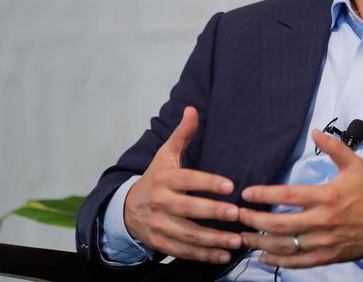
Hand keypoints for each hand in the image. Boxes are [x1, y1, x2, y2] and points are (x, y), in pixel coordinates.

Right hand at [124, 106, 242, 263]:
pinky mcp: (160, 243)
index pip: (188, 180)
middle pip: (188, 209)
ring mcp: (159, 225)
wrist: (125, 209)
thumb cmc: (155, 178)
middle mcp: (160, 202)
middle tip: (237, 214)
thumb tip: (192, 109)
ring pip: (188, 234)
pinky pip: (183, 251)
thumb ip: (182, 134)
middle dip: (213, 212)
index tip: (230, 186)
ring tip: (237, 239)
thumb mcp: (165, 155)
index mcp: (164, 179)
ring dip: (213, 239)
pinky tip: (223, 255)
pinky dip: (203, 254)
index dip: (208, 183)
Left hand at [239, 129, 362, 268]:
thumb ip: (334, 147)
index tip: (246, 194)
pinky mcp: (327, 256)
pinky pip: (297, 262)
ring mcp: (324, 241)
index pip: (287, 195)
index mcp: (327, 196)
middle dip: (254, 221)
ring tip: (244, 236)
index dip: (264, 194)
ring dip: (260, 242)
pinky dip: (278, 261)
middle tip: (238, 216)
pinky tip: (264, 256)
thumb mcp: (355, 165)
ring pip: (285, 245)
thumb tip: (315, 131)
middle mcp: (322, 221)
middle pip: (279, 224)